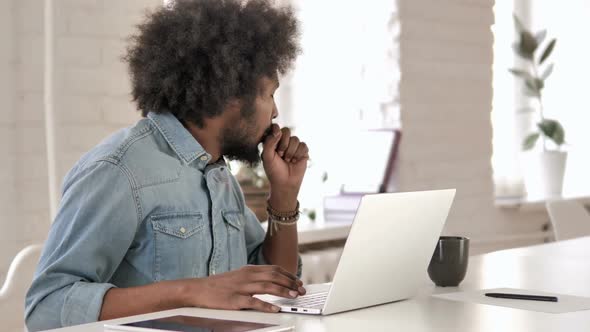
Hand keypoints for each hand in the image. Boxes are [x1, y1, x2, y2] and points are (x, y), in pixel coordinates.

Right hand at [182, 265, 305, 312]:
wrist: (197, 290)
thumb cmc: (218, 285)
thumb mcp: (238, 276)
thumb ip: (253, 277)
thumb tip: (271, 280)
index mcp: (248, 270)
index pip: (274, 269)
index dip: (289, 275)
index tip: (298, 281)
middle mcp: (246, 276)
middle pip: (274, 276)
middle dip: (290, 283)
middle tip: (301, 289)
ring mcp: (241, 288)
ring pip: (267, 286)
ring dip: (283, 291)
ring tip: (294, 296)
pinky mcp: (234, 300)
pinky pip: (253, 302)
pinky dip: (266, 305)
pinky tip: (275, 308)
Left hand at [262, 124, 308, 195]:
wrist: (285, 183)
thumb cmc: (274, 170)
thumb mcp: (267, 157)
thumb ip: (269, 142)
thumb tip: (278, 130)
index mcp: (273, 140)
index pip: (276, 127)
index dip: (276, 133)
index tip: (274, 145)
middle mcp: (284, 141)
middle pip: (287, 131)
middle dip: (283, 144)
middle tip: (280, 155)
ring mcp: (294, 145)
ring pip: (295, 139)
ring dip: (291, 152)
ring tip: (287, 160)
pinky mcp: (303, 150)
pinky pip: (303, 145)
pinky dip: (298, 154)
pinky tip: (295, 161)